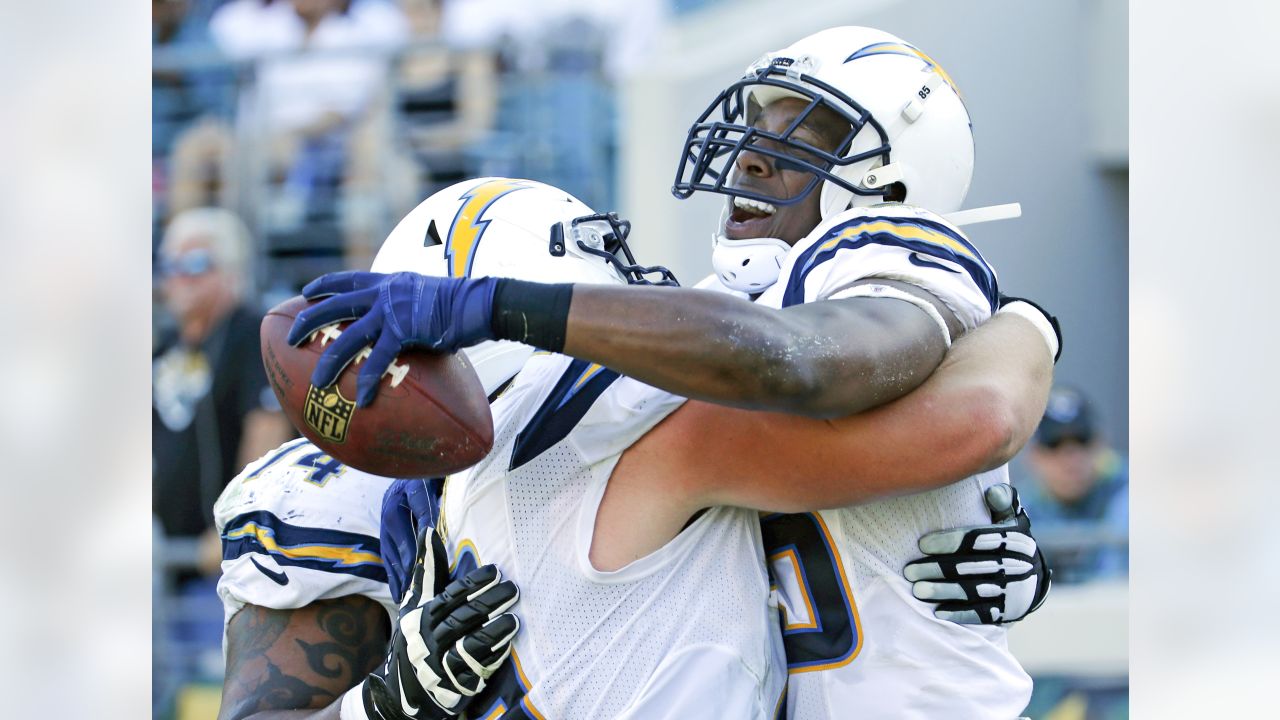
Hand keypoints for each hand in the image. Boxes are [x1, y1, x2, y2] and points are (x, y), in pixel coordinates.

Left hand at [286, 271, 499, 405]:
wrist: (479, 304)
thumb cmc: (463, 306)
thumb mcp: (431, 299)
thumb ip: (412, 309)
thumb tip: (410, 328)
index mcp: (390, 282)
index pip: (350, 279)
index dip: (325, 284)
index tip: (307, 292)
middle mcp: (385, 292)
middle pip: (335, 304)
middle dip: (308, 321)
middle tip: (290, 339)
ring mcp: (391, 310)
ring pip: (348, 337)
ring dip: (330, 361)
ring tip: (318, 383)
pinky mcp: (403, 329)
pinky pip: (378, 359)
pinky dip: (367, 380)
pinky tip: (361, 399)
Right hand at [362, 527, 519, 717]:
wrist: (400, 692)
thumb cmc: (414, 637)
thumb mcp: (413, 605)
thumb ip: (426, 572)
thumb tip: (429, 531)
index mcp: (419, 618)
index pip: (448, 597)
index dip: (472, 584)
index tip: (494, 571)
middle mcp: (427, 641)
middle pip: (461, 618)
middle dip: (489, 603)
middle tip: (513, 588)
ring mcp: (439, 666)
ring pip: (468, 645)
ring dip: (493, 631)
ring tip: (514, 618)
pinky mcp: (453, 685)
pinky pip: (475, 670)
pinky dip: (492, 656)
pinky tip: (507, 643)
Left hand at [903, 484, 1050, 624]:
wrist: (1035, 581)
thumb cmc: (1011, 545)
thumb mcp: (1013, 522)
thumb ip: (1003, 504)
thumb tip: (993, 491)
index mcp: (1013, 541)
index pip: (976, 540)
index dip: (948, 542)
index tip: (921, 545)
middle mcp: (1014, 565)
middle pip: (969, 567)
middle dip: (937, 569)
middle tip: (910, 571)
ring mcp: (1012, 591)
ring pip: (972, 591)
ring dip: (943, 591)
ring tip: (918, 590)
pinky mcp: (1008, 611)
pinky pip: (982, 613)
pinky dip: (960, 612)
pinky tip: (938, 610)